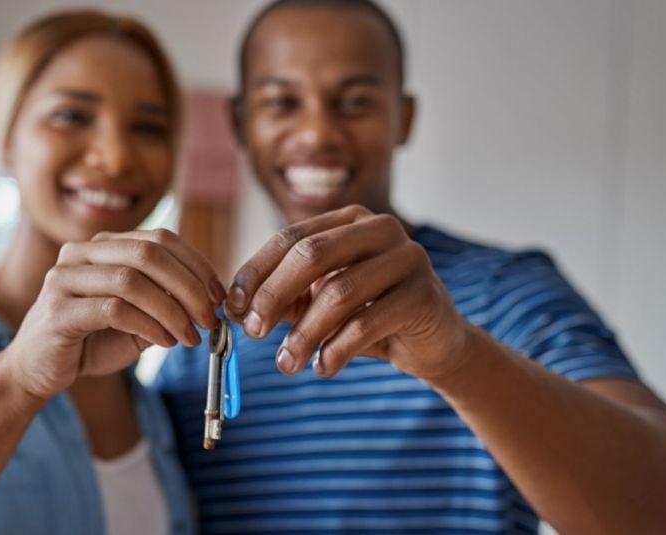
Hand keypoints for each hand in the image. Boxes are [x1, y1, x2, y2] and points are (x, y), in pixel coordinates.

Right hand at [3, 229, 224, 398]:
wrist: (38, 370)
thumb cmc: (90, 341)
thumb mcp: (138, 319)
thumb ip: (167, 303)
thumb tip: (210, 300)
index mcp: (103, 246)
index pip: (160, 238)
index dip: (196, 264)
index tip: (218, 295)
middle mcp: (81, 253)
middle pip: (148, 253)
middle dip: (188, 286)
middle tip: (210, 317)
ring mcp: (65, 278)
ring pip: (132, 279)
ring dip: (171, 310)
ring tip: (189, 336)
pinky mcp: (58, 309)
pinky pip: (114, 309)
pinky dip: (148, 325)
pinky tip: (164, 341)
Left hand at [225, 205, 471, 379]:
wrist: (433, 342)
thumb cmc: (370, 317)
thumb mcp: (319, 305)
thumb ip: (284, 300)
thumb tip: (233, 309)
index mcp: (350, 220)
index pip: (291, 237)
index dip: (256, 271)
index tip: (232, 307)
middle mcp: (380, 228)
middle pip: (311, 255)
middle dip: (274, 296)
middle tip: (253, 332)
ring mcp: (407, 257)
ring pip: (338, 292)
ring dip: (304, 333)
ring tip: (287, 364)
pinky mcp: (424, 294)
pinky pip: (367, 323)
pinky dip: (337, 349)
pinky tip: (323, 367)